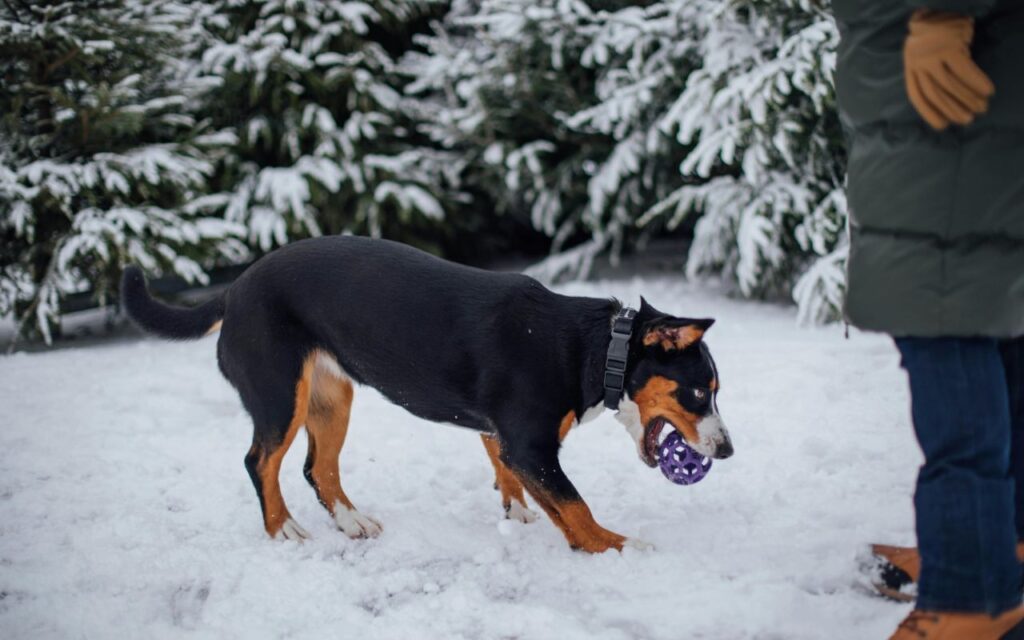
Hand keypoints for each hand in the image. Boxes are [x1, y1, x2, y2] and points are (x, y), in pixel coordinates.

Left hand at [903, 9, 994, 129]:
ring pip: (950, 84)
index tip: (943, 126)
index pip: (917, 96)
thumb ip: (929, 75)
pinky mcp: (950, 46)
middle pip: (936, 94)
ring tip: (981, 107)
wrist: (940, 5)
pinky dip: (977, 82)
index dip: (929, 113)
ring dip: (967, 99)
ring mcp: (933, 54)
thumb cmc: (935, 35)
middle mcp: (919, 63)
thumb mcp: (924, 56)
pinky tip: (988, 90)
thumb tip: (948, 101)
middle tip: (969, 119)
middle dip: (953, 109)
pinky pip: (965, 70)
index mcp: (910, 67)